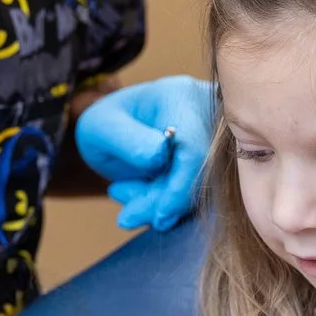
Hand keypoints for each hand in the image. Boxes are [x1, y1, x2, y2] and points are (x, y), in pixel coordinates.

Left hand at [74, 75, 217, 232]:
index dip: (180, 190)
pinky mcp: (212, 161)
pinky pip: (197, 191)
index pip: (195, 151)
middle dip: (165, 202)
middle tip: (127, 217)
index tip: (158, 216)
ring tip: (123, 194)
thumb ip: (128, 141)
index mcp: (180, 98)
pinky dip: (167, 202)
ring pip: (201, 186)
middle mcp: (205, 116)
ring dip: (161, 203)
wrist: (119, 126)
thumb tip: (159, 156)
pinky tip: (137, 194)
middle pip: (201, 173)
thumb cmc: (106, 123)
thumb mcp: (102, 127)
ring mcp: (213, 138)